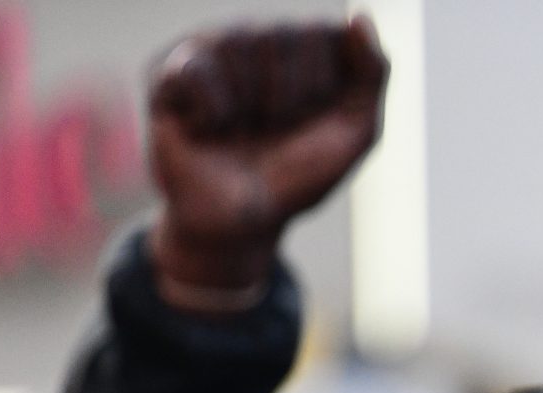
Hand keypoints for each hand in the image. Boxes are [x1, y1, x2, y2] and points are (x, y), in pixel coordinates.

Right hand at [147, 20, 387, 301]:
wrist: (243, 223)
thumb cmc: (300, 177)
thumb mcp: (355, 133)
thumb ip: (373, 73)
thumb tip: (360, 15)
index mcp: (303, 49)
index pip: (321, 32)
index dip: (323, 87)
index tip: (315, 120)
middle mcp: (256, 40)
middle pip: (280, 35)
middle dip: (288, 97)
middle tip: (274, 130)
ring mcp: (211, 51)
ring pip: (238, 43)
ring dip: (251, 104)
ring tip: (242, 130)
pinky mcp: (169, 73)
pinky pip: (195, 68)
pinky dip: (213, 110)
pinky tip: (210, 129)